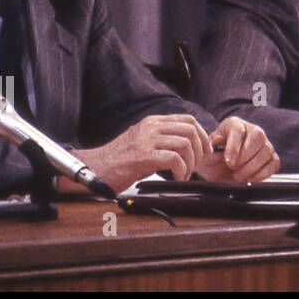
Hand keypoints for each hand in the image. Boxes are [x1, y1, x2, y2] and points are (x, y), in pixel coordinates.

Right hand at [72, 113, 210, 192]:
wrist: (93, 168)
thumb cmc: (118, 160)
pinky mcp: (143, 156)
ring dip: (190, 162)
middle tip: (196, 166)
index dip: (202, 135)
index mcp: (153, 122)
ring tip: (184, 174)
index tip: (205, 151)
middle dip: (200, 150)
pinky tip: (177, 178)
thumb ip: (162, 140)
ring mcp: (147, 140)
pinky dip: (181, 170)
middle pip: (191, 130)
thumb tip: (188, 147)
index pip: (188, 120)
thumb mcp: (142, 142)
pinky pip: (174, 159)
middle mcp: (151, 127)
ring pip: (185, 144)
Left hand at [195, 117, 280, 182]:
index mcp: (234, 124)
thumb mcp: (206, 154)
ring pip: (266, 150)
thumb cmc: (213, 159)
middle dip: (245, 156)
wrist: (218, 172)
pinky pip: (274, 163)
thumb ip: (210, 147)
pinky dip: (262, 173)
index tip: (228, 161)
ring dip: (252, 166)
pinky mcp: (271, 158)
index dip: (234, 146)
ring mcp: (264, 144)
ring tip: (237, 176)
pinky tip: (249, 179)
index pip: (238, 130)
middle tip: (232, 168)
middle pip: (258, 136)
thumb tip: (217, 141)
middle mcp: (252, 131)